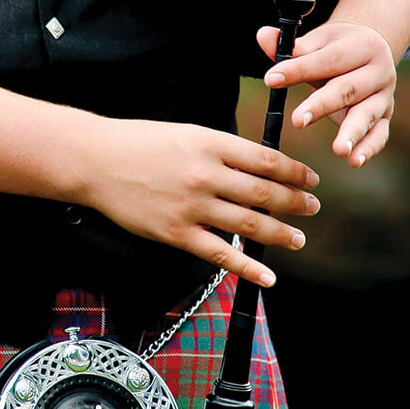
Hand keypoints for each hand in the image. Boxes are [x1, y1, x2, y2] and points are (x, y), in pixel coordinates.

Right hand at [81, 118, 320, 286]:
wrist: (96, 161)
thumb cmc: (141, 143)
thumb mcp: (188, 133)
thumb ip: (222, 150)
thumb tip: (261, 168)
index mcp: (210, 144)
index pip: (267, 160)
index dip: (295, 173)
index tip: (309, 180)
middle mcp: (205, 174)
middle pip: (264, 193)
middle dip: (295, 203)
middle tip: (313, 208)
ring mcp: (191, 206)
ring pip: (249, 224)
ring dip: (281, 233)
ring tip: (298, 238)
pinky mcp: (176, 233)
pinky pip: (220, 255)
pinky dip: (249, 267)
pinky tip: (268, 275)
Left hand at [257, 20, 395, 167]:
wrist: (370, 50)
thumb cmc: (336, 47)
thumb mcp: (318, 41)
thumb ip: (292, 45)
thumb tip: (263, 36)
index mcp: (363, 45)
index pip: (327, 59)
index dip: (298, 69)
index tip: (271, 79)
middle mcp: (379, 70)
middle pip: (347, 89)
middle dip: (321, 105)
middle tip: (297, 121)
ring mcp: (384, 95)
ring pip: (367, 114)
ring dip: (352, 133)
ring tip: (338, 150)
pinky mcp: (385, 116)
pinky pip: (379, 134)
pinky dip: (368, 149)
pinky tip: (354, 161)